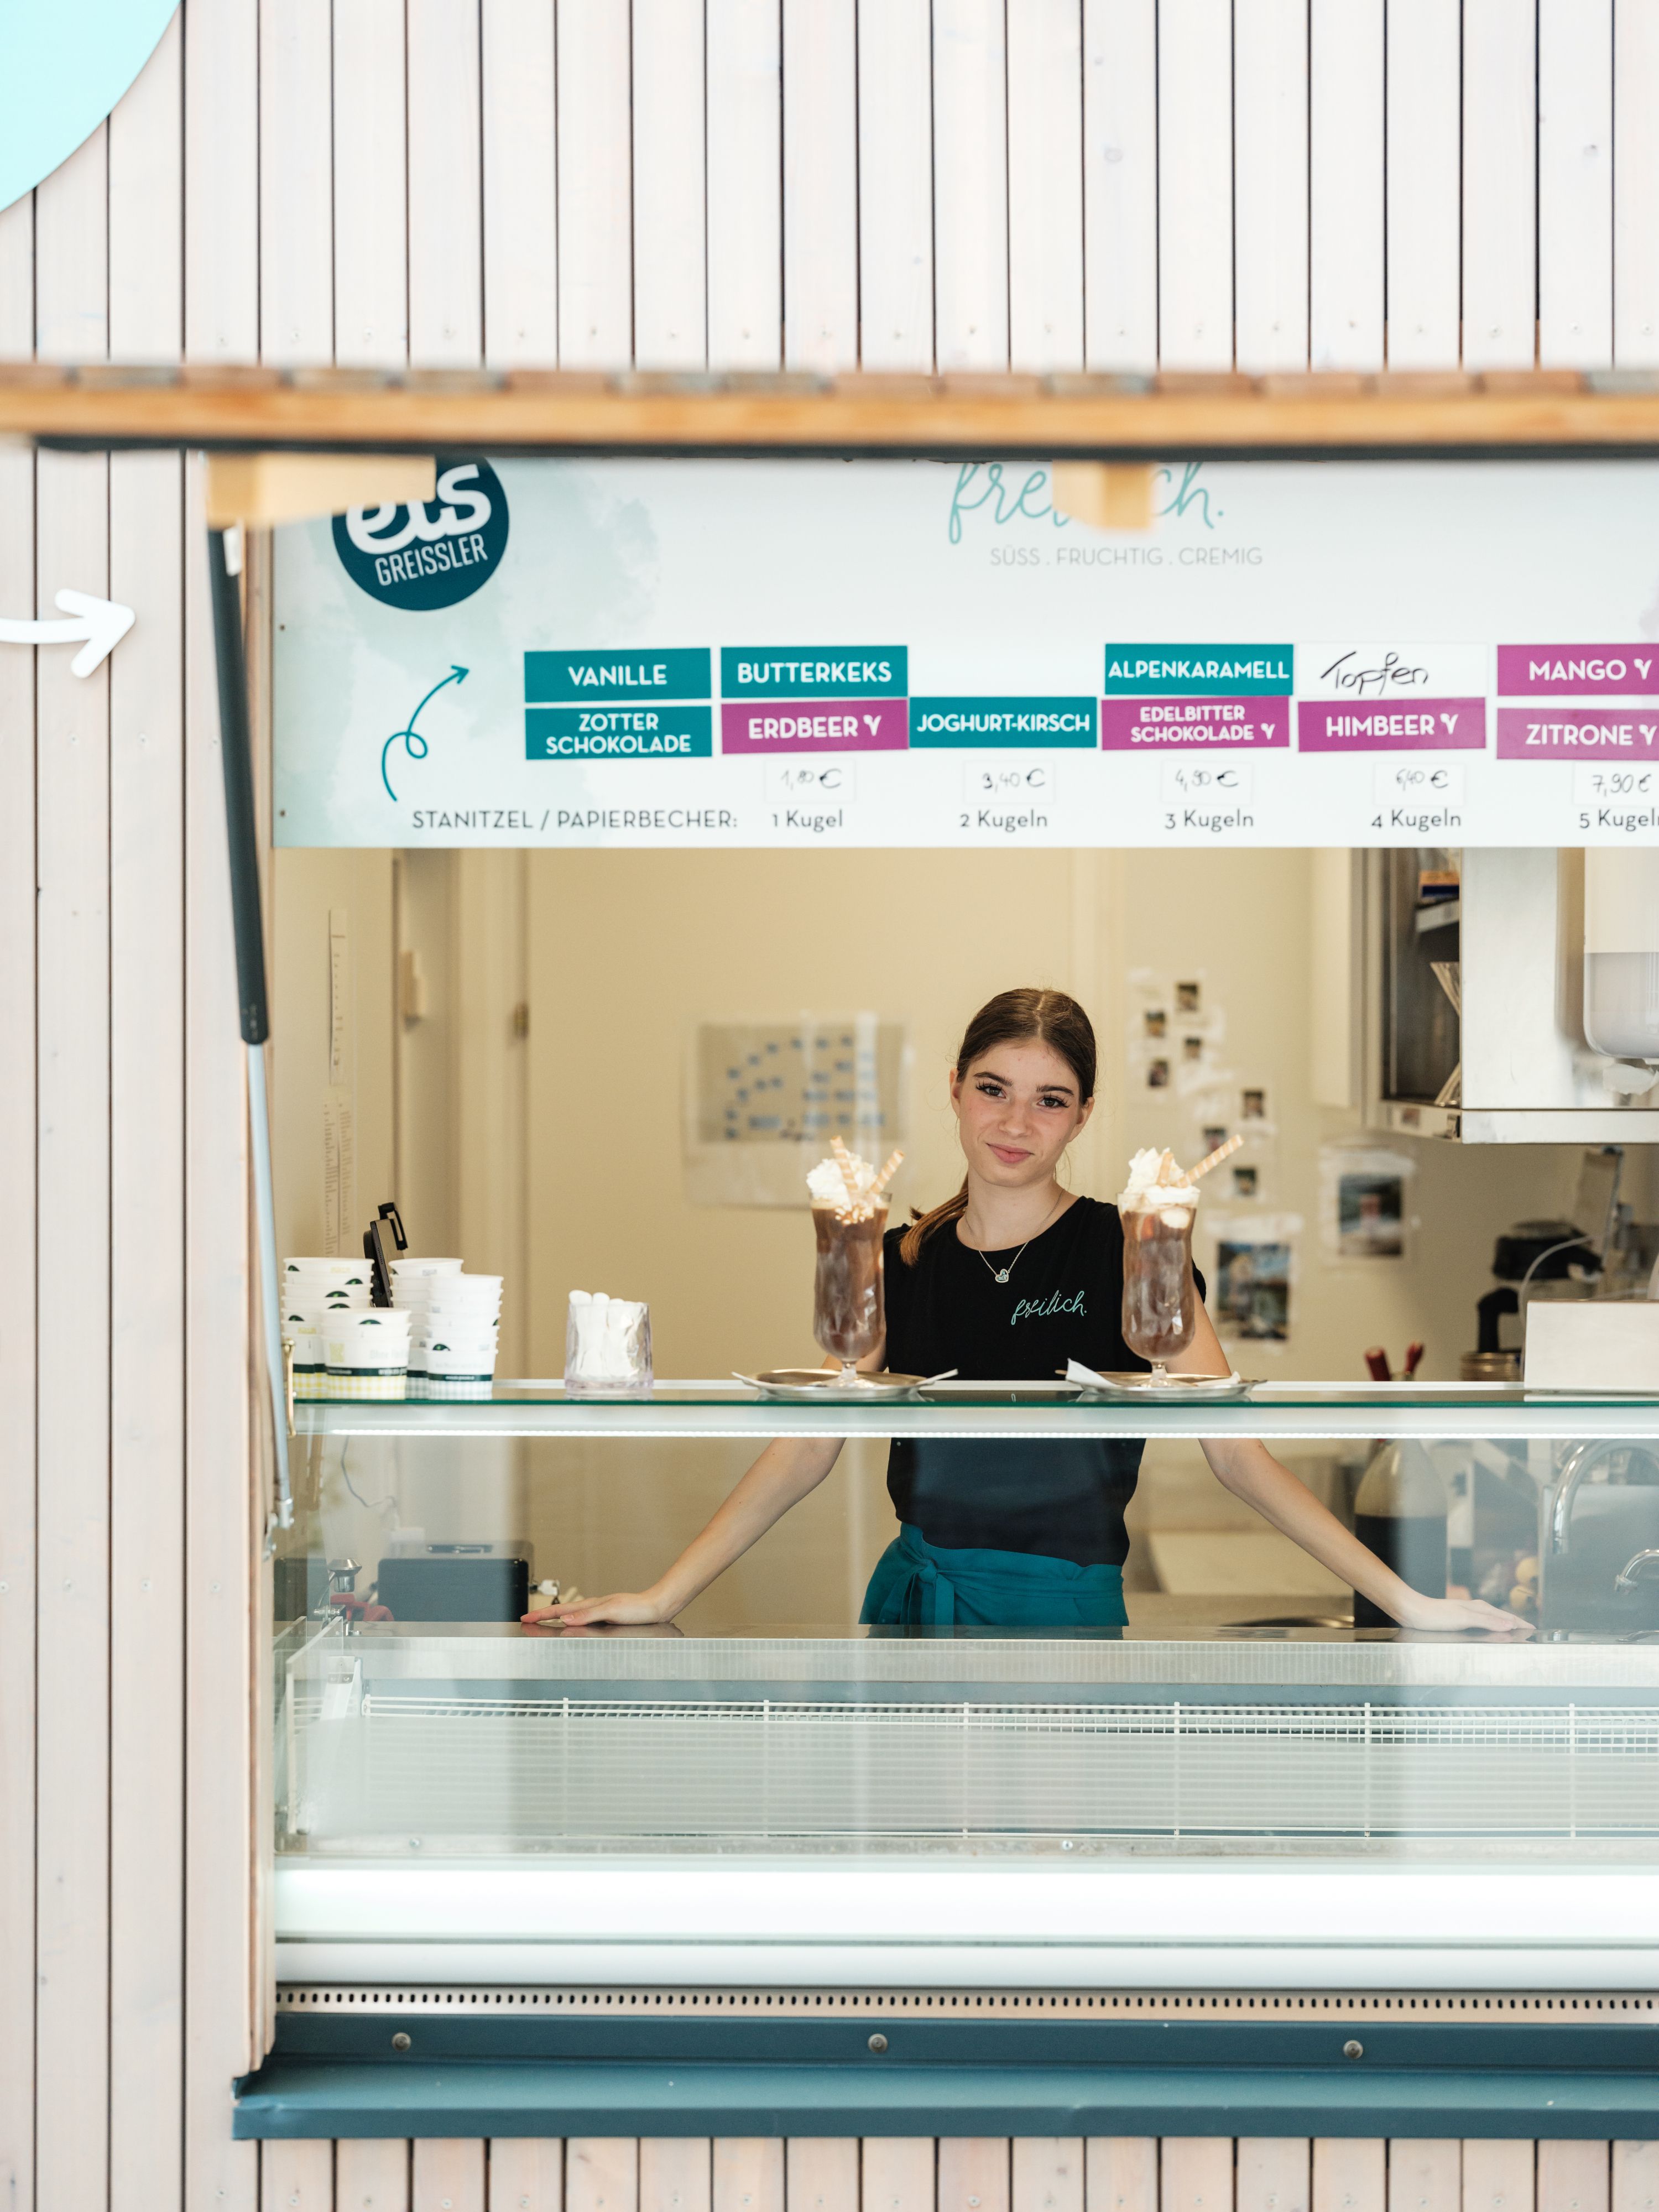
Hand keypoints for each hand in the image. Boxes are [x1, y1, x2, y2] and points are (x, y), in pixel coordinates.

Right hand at [520, 1589, 673, 1628]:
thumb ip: (588, 1615)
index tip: (526, 1618)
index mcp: (591, 1605)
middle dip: (543, 1615)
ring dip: (555, 1617)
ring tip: (543, 1621)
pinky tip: (572, 1625)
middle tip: (528, 1620)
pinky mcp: (607, 1617)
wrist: (656, 1607)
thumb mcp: (611, 1611)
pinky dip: (570, 1622)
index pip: (560, 1610)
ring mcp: (599, 1612)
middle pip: (562, 1611)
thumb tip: (566, 1620)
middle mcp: (593, 1607)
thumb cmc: (638, 1608)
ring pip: (571, 1615)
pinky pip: (581, 1619)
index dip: (542, 1615)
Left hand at [1387, 1591, 1533, 1636]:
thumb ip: (1487, 1621)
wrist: (1415, 1612)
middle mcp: (1477, 1609)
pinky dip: (1493, 1627)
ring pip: (1493, 1619)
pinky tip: (1491, 1630)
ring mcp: (1469, 1613)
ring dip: (1505, 1625)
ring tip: (1515, 1631)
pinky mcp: (1461, 1619)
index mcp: (1481, 1608)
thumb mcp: (1464, 1619)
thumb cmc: (1437, 1615)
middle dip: (1516, 1623)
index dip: (1521, 1623)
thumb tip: (1510, 1624)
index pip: (1507, 1617)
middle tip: (1529, 1631)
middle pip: (1502, 1617)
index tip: (1534, 1629)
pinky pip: (1484, 1623)